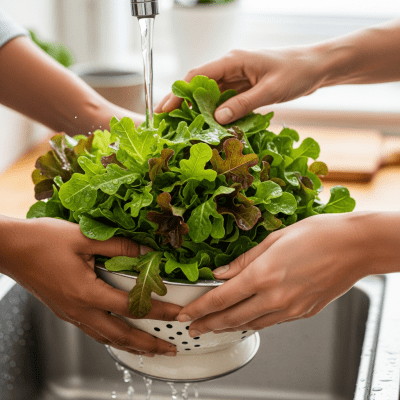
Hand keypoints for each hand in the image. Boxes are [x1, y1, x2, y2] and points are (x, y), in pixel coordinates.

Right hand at [0, 216, 180, 356]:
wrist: (9, 248)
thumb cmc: (42, 241)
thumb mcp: (84, 238)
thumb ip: (119, 246)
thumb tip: (146, 251)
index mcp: (86, 293)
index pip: (132, 307)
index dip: (159, 312)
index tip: (177, 315)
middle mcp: (79, 310)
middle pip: (121, 335)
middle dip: (149, 344)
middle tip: (170, 348)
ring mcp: (70, 314)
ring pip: (106, 338)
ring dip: (131, 345)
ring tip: (150, 350)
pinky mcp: (65, 311)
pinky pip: (93, 331)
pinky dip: (112, 338)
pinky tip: (118, 336)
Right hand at [156, 46, 323, 123]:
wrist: (316, 67)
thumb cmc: (297, 72)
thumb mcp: (270, 90)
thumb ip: (243, 104)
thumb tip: (217, 118)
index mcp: (233, 61)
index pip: (197, 76)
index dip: (178, 92)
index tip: (165, 109)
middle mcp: (231, 67)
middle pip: (198, 84)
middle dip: (180, 100)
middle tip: (165, 119)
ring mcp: (237, 77)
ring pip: (209, 93)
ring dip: (196, 108)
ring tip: (182, 125)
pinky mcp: (244, 87)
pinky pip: (223, 99)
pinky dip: (214, 111)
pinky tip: (207, 123)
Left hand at [177, 213, 372, 336]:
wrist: (355, 246)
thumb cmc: (319, 234)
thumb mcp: (274, 239)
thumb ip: (244, 260)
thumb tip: (222, 273)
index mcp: (264, 275)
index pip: (221, 298)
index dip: (199, 309)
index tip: (186, 315)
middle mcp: (275, 297)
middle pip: (231, 318)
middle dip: (208, 325)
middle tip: (192, 329)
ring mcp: (290, 309)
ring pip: (250, 324)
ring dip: (229, 327)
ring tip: (214, 328)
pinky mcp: (302, 313)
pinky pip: (271, 322)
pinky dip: (253, 323)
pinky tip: (246, 320)